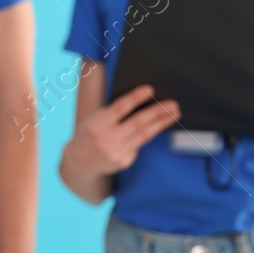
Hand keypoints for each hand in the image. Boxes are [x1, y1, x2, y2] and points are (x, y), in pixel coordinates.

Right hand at [63, 83, 180, 180]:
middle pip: (138, 123)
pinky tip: (154, 128)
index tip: (150, 90)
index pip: (119, 108)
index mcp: (97, 125)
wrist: (79, 162)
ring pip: (144, 135)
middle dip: (157, 112)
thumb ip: (111, 113)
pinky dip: (146, 136)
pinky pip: (138, 146)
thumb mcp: (92, 120)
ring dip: (161, 123)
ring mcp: (116, 153)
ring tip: (174, 114)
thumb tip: (137, 102)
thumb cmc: (88, 135)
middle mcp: (107, 140)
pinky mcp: (123, 162)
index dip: (135, 98)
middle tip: (173, 104)